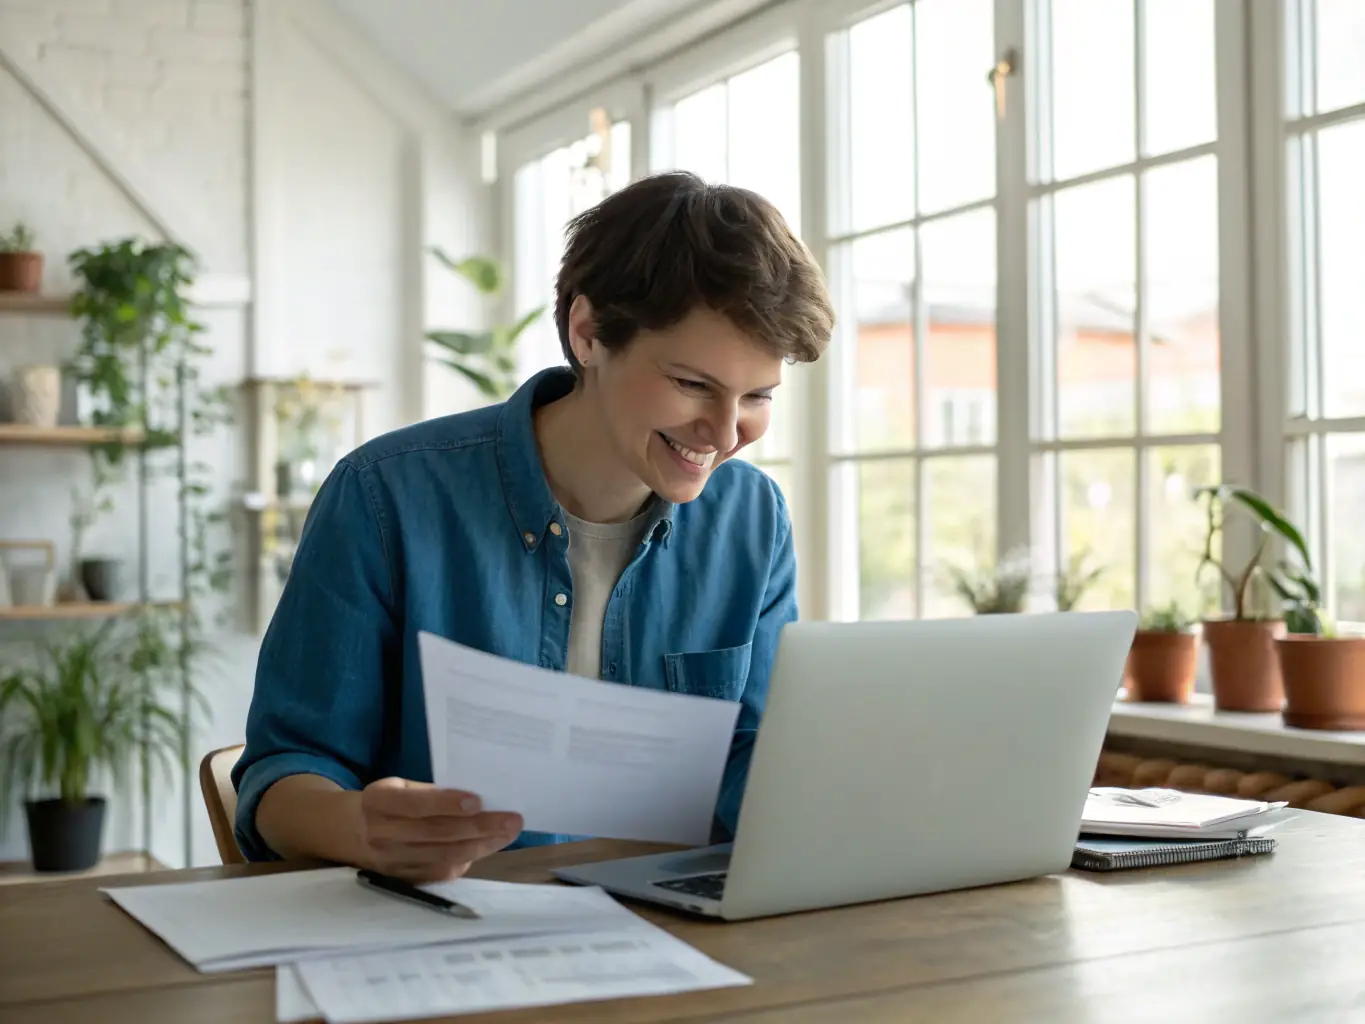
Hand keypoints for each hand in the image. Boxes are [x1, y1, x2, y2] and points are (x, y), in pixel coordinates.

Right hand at [356, 778, 522, 882]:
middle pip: (436, 833)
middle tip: (512, 821)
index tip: (478, 801)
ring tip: (507, 834)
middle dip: (479, 827)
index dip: (446, 804)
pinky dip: (467, 860)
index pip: (415, 804)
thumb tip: (478, 799)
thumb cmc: (386, 802)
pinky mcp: (402, 879)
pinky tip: (487, 848)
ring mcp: (391, 862)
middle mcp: (381, 834)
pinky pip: (439, 872)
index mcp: (378, 802)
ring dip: (481, 846)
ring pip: (443, 855)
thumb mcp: (399, 786)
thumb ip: (430, 792)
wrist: (349, 832)